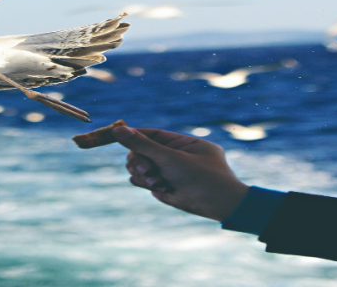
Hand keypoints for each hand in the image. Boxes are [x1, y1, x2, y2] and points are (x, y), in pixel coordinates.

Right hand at [112, 126, 249, 220]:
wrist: (220, 206)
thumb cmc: (202, 177)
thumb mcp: (171, 158)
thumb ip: (142, 145)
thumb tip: (117, 129)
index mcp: (181, 143)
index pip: (151, 134)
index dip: (134, 135)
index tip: (116, 134)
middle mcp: (173, 157)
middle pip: (140, 151)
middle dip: (140, 160)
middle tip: (146, 169)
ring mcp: (168, 172)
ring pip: (138, 168)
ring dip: (143, 174)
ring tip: (159, 182)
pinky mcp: (163, 187)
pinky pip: (142, 182)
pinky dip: (147, 185)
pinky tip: (162, 189)